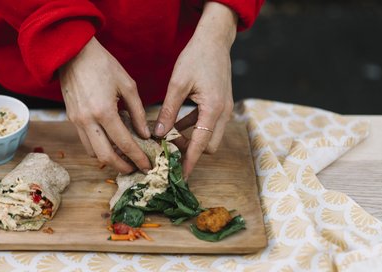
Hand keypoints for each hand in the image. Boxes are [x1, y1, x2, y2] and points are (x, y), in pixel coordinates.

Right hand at [59, 37, 150, 173]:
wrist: (73, 53)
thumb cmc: (103, 64)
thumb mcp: (127, 85)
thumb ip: (137, 112)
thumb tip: (146, 134)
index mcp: (104, 111)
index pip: (124, 144)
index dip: (138, 158)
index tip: (148, 165)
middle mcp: (88, 120)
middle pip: (105, 157)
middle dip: (122, 166)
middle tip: (136, 168)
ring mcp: (77, 121)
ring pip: (93, 152)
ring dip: (109, 159)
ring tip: (124, 157)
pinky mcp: (71, 119)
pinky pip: (85, 142)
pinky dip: (99, 147)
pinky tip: (111, 143)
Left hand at [154, 2, 237, 177]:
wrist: (215, 39)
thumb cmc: (196, 57)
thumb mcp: (178, 84)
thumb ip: (169, 110)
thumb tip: (158, 134)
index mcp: (213, 109)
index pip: (201, 144)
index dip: (190, 162)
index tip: (182, 177)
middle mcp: (222, 112)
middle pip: (209, 145)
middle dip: (190, 152)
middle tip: (167, 152)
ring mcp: (223, 108)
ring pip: (208, 136)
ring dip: (190, 140)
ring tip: (167, 139)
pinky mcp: (220, 103)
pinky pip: (207, 124)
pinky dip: (193, 128)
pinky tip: (175, 124)